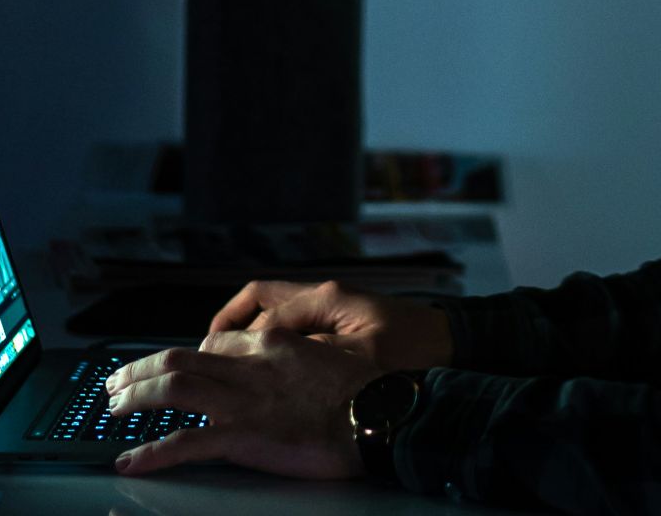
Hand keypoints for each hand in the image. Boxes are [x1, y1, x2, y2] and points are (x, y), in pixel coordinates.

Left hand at [104, 328, 381, 478]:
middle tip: (117, 382)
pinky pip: (186, 443)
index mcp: (273, 344)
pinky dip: (152, 453)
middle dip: (140, 368)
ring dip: (134, 397)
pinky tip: (131, 461)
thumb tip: (288, 366)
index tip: (176, 366)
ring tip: (112, 409)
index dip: (189, 354)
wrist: (380, 415)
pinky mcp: (243, 436)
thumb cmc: (367, 392)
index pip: (217, 341)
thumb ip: (300, 355)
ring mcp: (243, 401)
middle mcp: (250, 366)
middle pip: (178, 358)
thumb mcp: (332, 356)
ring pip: (172, 388)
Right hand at [209, 279, 453, 370]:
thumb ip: (321, 354)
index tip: (221, 365)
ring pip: (273, 309)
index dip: (241, 342)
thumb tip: (280, 356)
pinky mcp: (337, 320)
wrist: (452, 340)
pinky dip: (269, 336)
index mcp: (327, 298)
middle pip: (260, 299)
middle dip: (230, 322)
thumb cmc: (416, 347)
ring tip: (227, 358)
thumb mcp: (367, 355)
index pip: (268, 317)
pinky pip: (291, 322)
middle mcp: (323, 295)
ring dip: (247, 328)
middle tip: (208, 353)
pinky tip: (264, 362)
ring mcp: (329, 306)